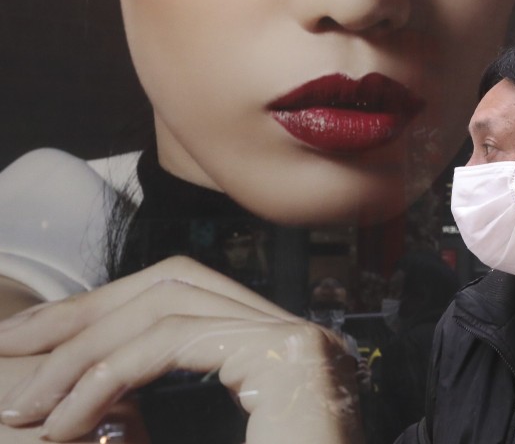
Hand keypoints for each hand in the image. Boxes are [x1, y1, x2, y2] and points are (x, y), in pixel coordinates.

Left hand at [0, 256, 364, 443]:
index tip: (37, 345)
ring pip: (170, 302)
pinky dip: (108, 374)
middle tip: (13, 344)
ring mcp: (298, 338)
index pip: (184, 297)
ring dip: (84, 347)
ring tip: (30, 403)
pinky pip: (177, 341)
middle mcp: (293, 334)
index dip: (104, 312)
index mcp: (276, 356)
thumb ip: (140, 423)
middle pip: (175, 281)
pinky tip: (67, 419)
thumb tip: (75, 393)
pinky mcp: (290, 354)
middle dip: (84, 312)